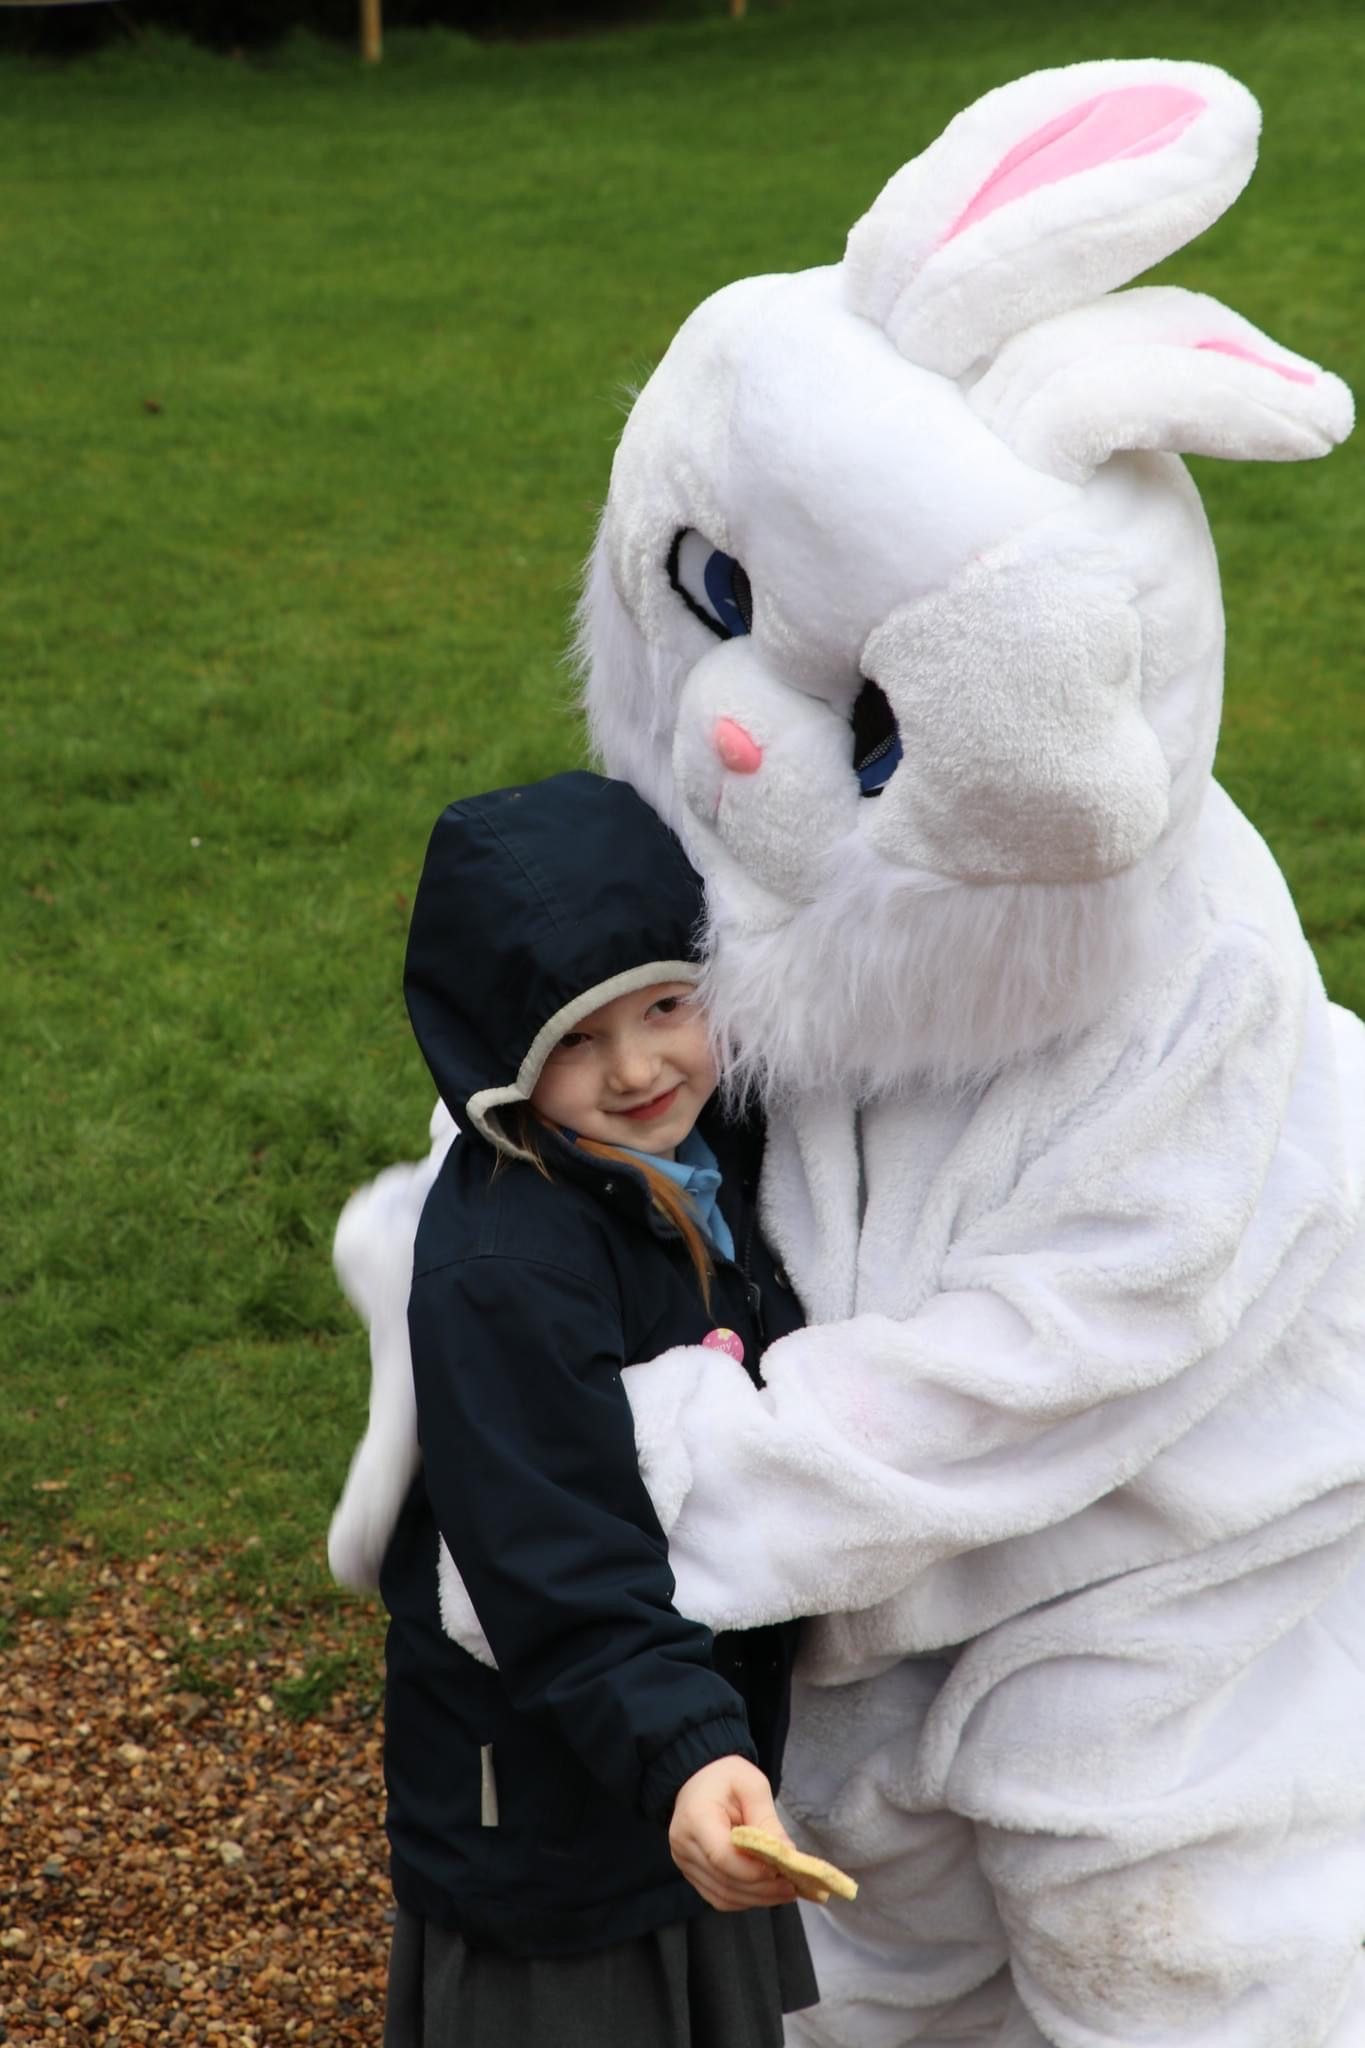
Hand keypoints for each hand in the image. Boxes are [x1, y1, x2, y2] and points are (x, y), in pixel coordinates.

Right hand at [668, 1756, 798, 1912]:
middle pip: (725, 1881)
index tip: (782, 1871)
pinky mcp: (690, 1873)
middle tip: (793, 1886)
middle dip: (762, 1889)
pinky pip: (718, 1897)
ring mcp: (684, 1863)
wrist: (697, 1778)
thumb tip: (788, 1856)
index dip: (754, 1871)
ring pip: (723, 1896)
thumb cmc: (726, 1778)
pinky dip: (744, 1899)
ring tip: (784, 1891)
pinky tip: (765, 1891)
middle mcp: (683, 1845)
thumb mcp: (752, 1786)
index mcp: (695, 1818)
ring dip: (756, 1898)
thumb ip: (768, 1821)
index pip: (723, 1856)